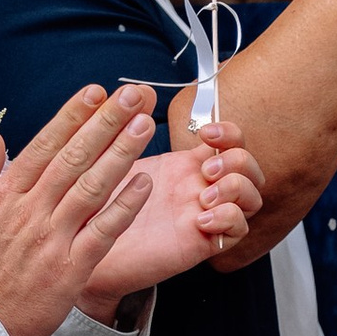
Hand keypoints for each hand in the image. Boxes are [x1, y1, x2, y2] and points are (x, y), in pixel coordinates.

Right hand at [0, 82, 160, 335]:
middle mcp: (30, 211)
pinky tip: (144, 182)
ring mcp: (52, 239)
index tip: (95, 92)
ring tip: (144, 124)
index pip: (43, 146)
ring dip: (120, 153)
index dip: (71, 117)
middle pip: (73, 157)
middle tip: (133, 94)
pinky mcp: (70, 269)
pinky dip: (124, 206)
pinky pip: (103, 232)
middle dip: (105, 122)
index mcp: (3, 197)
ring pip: (92, 187)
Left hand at [76, 119, 265, 308]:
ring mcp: (204, 214)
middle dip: (236, 161)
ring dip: (235, 189)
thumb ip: (128, 126)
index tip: (206, 133)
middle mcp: (199, 188)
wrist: (85, 244)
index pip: (228, 141)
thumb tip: (138, 91)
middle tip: (205, 171)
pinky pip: (239, 228)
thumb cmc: (97, 203)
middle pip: (248, 167)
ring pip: (251, 197)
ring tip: (205, 197)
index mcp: (185, 165)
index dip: (228, 132)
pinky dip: (229, 218)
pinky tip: (201, 220)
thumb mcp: (113, 156)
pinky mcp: (203, 242)